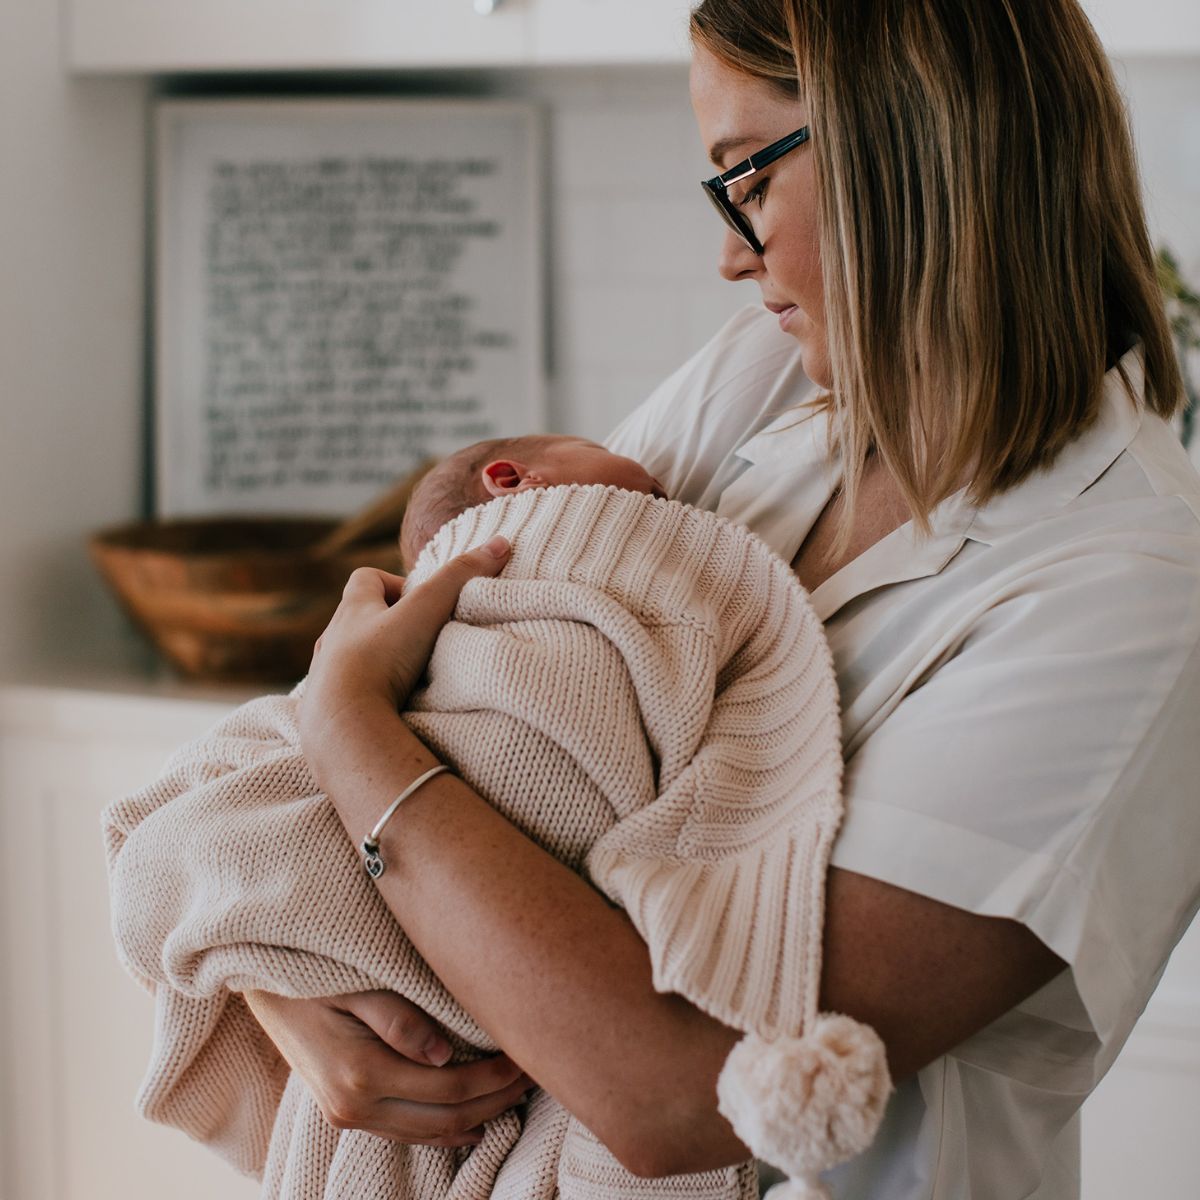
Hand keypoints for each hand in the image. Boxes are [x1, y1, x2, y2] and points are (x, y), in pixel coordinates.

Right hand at [243, 989, 532, 1145]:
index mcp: (361, 1075)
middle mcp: (354, 1108)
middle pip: (446, 1119)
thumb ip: (401, 1020)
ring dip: (477, 1117)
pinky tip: (472, 1123)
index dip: (494, 1078)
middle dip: (495, 1100)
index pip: (449, 1089)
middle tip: (533, 1075)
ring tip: (513, 1094)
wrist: (265, 989)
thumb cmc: (315, 975)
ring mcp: (347, 1118)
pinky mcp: (345, 1115)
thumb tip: (447, 1055)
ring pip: (429, 1134)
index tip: (526, 1055)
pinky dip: (443, 1132)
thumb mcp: (358, 986)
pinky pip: (406, 1134)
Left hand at [299, 537, 509, 788]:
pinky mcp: (325, 715)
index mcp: (352, 611)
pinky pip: (346, 701)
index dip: (393, 582)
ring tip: (406, 680)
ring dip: (374, 665)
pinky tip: (387, 713)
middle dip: (386, 626)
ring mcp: (325, 679)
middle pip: (357, 621)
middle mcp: (332, 641)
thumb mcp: (426, 611)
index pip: (365, 579)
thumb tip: (500, 544)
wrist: (342, 727)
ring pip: (348, 662)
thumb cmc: (380, 660)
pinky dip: (365, 701)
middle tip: (420, 640)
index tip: (421, 599)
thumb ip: (460, 578)